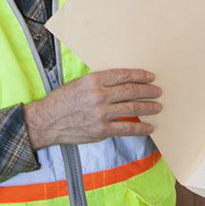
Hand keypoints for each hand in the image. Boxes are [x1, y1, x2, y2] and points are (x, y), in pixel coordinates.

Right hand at [23, 69, 162, 149]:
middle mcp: (99, 95)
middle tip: (158, 91)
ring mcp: (101, 114)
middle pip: (131, 91)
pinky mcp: (101, 130)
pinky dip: (140, 128)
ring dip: (148, 107)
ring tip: (157, 106)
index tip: (150, 76)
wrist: (46, 121)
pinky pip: (126, 128)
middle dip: (148, 90)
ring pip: (132, 109)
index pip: (123, 75)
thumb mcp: (79, 83)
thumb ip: (99, 83)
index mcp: (93, 80)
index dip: (140, 75)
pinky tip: (149, 127)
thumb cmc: (61, 100)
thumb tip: (121, 83)